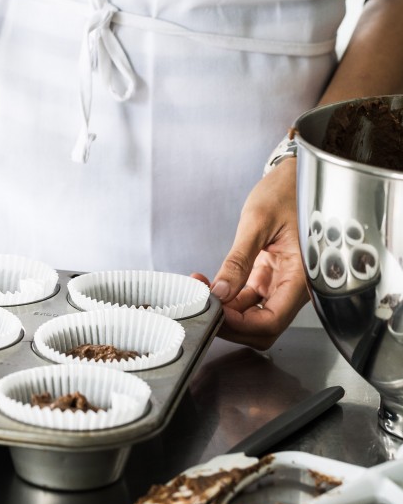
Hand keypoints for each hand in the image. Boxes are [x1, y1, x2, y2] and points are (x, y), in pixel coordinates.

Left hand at [192, 159, 308, 349]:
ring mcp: (283, 283)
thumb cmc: (287, 191)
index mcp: (302, 276)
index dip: (239, 324)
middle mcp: (296, 286)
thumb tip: (220, 291)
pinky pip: (251, 299)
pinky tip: (211, 284)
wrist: (295, 176)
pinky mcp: (271, 276)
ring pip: (254, 316)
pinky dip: (230, 297)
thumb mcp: (258, 221)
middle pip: (263, 326)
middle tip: (202, 303)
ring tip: (201, 289)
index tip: (212, 310)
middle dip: (230, 322)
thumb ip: (238, 259)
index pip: (271, 322)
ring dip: (226, 310)